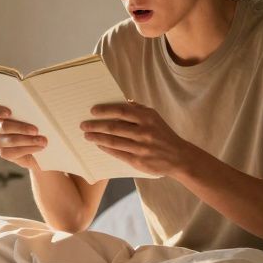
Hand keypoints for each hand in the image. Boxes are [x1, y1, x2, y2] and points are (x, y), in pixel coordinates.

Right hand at [0, 103, 45, 170]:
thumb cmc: (38, 126)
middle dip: (21, 128)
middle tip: (36, 130)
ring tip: (42, 141)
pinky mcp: (4, 153)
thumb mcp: (35, 117)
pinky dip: (29, 149)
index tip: (9, 113)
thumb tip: (37, 112)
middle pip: (4, 126)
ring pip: (11, 140)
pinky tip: (39, 147)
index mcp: (0, 114)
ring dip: (28, 140)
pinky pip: (14, 152)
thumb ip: (31, 113)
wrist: (42, 147)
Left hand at [80, 101, 197, 177]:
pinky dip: (106, 148)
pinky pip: (118, 153)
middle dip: (96, 125)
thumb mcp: (154, 118)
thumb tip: (120, 101)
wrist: (179, 157)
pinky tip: (98, 144)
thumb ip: (138, 109)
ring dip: (97, 137)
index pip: (121, 111)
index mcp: (147, 117)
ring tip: (87, 135)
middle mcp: (144, 132)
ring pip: (113, 141)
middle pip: (114, 127)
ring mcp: (141, 147)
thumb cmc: (163, 134)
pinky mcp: (138, 161)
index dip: (105, 110)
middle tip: (83, 124)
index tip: (93, 111)